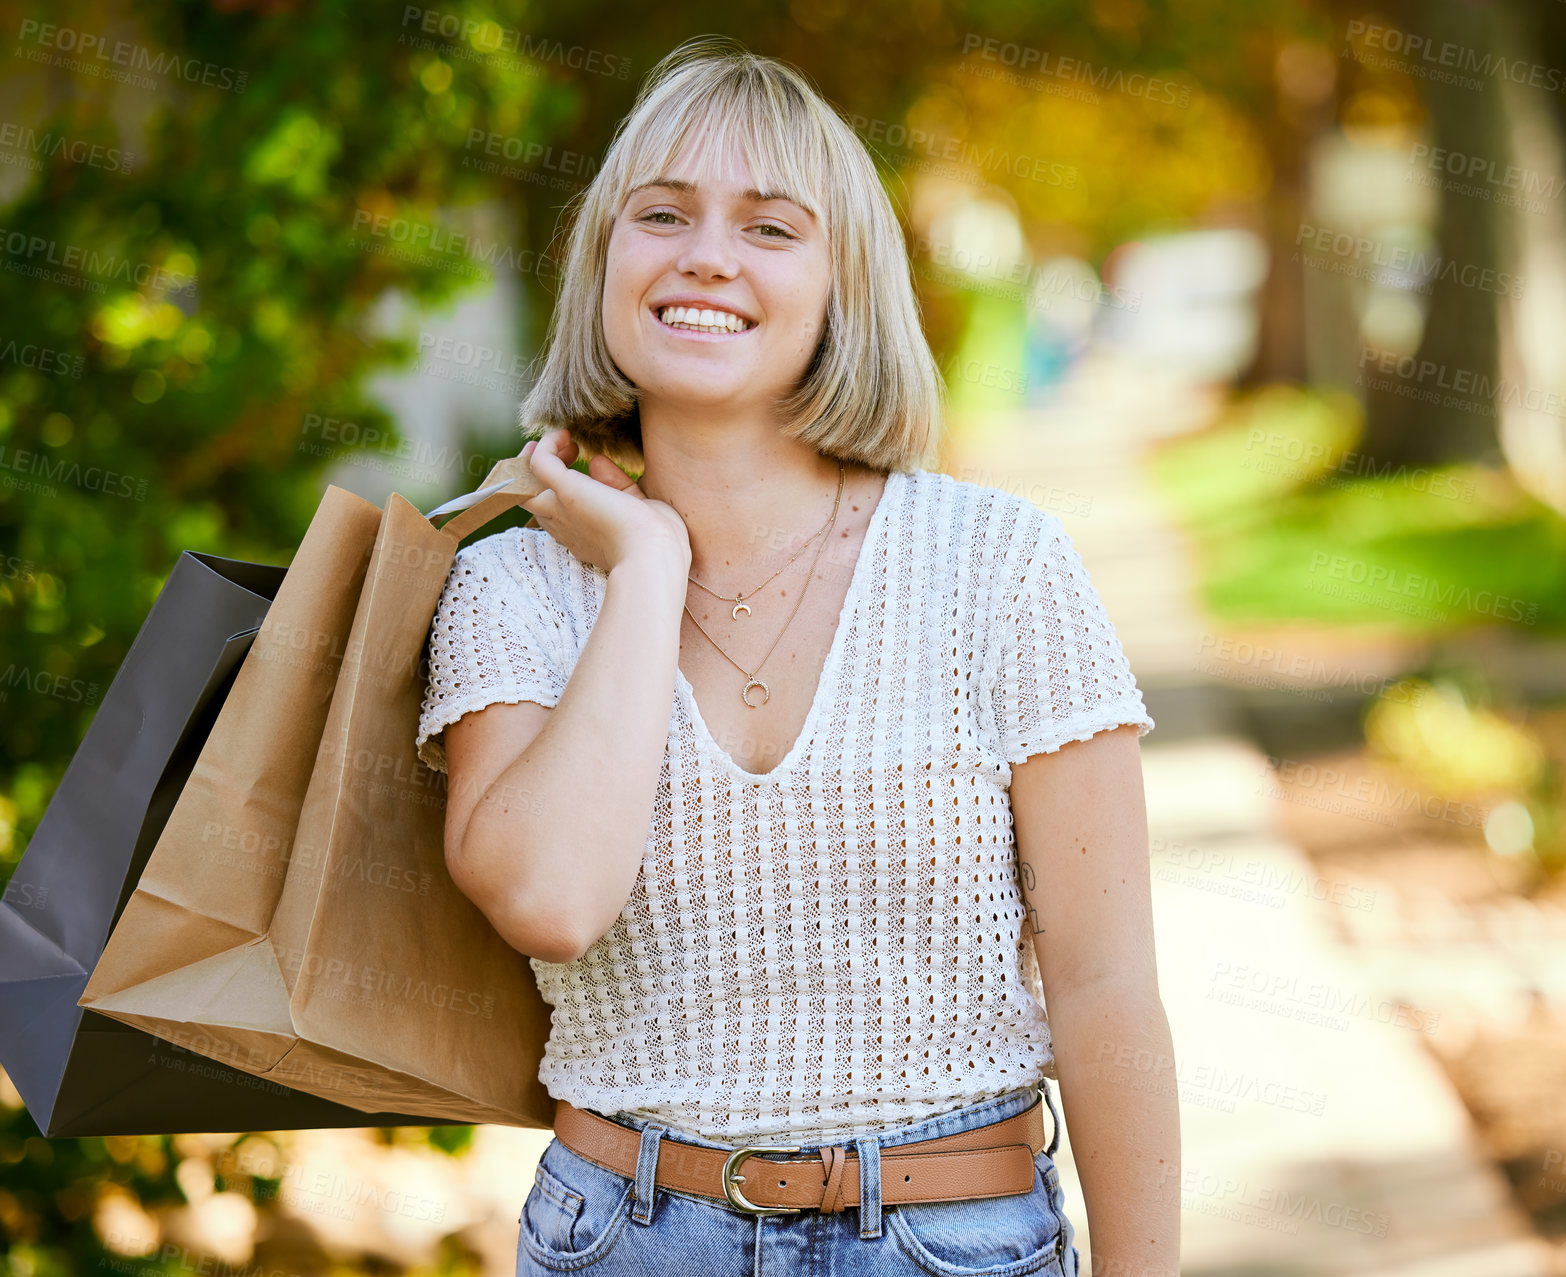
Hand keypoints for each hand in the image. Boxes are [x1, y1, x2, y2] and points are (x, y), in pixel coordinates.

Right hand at [519, 429, 690, 575]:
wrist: (654, 554)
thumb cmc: (658, 541)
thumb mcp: (637, 507)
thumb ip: (618, 485)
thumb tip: (597, 461)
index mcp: (584, 537)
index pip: (559, 514)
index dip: (560, 489)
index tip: (577, 464)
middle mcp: (566, 526)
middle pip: (533, 500)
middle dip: (538, 473)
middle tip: (560, 449)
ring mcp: (561, 509)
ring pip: (524, 484)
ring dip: (535, 457)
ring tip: (561, 440)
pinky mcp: (565, 491)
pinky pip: (539, 462)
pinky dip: (548, 444)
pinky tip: (567, 435)